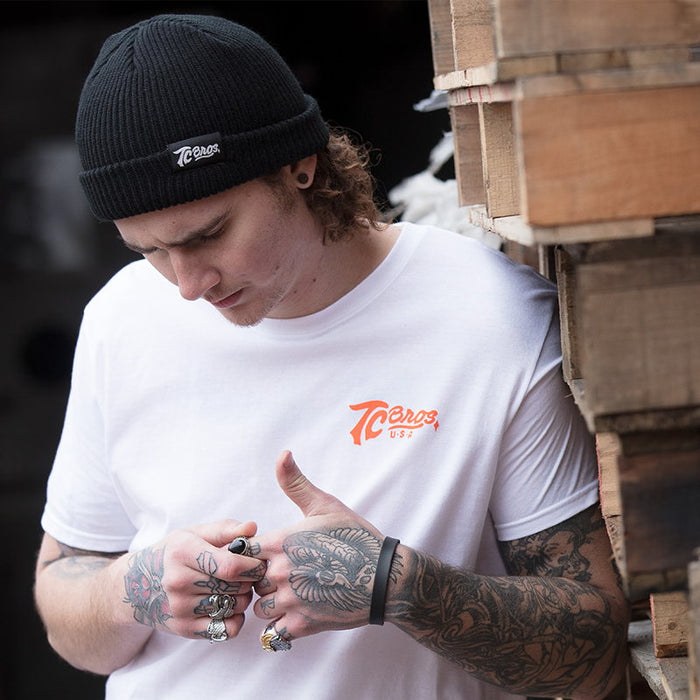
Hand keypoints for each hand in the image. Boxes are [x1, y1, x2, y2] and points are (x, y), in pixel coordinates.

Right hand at [122, 519, 265, 640]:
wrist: (135, 586)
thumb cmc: (173, 554)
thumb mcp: (194, 534)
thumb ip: (225, 529)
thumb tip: (252, 527)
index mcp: (183, 552)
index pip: (230, 566)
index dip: (252, 566)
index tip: (258, 563)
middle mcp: (178, 581)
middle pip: (234, 587)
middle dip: (250, 581)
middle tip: (247, 575)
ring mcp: (180, 608)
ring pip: (233, 607)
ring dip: (243, 599)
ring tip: (235, 588)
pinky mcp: (183, 629)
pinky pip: (225, 630)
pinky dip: (235, 620)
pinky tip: (229, 607)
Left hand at [252, 451, 385, 643]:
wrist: (385, 577)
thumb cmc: (355, 537)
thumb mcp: (325, 505)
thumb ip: (295, 482)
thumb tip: (282, 453)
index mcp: (281, 542)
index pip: (241, 550)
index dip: (250, 553)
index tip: (264, 553)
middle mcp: (280, 572)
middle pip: (248, 580)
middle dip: (260, 578)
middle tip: (282, 574)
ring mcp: (290, 600)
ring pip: (259, 607)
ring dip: (269, 603)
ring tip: (290, 593)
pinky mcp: (302, 625)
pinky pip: (272, 633)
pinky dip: (279, 627)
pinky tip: (295, 614)